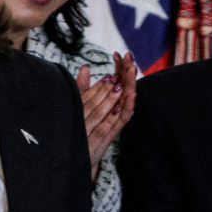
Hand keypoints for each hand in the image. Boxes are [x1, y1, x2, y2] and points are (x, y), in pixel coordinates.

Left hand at [77, 54, 137, 168]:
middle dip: (127, 72)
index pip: (117, 81)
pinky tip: (131, 95)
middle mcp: (114, 111)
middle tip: (130, 57)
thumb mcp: (79, 104)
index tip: (118, 54)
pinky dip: (128, 106)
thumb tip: (84, 68)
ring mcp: (115, 121)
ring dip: (130, 85)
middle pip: (124, 88)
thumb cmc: (81, 131)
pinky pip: (124, 118)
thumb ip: (83, 88)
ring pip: (126, 100)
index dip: (118, 68)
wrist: (78, 157)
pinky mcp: (113, 132)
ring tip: (133, 70)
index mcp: (108, 103)